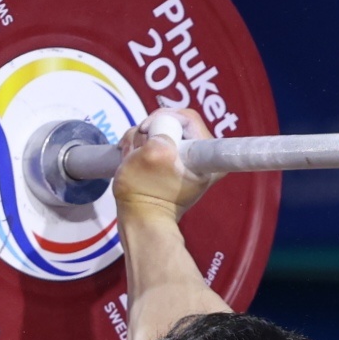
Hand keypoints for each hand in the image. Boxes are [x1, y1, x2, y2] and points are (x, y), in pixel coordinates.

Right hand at [111, 106, 212, 224]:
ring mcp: (186, 162)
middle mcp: (202, 158)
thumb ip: (160, 134)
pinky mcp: (172, 165)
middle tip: (137, 147)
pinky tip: (131, 156)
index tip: (149, 131)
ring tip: (132, 155)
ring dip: (141, 140)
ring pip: (160, 132)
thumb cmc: (145, 194)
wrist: (139, 221)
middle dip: (149, 131)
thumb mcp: (152, 156)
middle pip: (173, 123)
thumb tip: (157, 133)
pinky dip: (140, 146)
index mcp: (207, 159)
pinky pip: (155, 143)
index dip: (165, 119)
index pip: (188, 119)